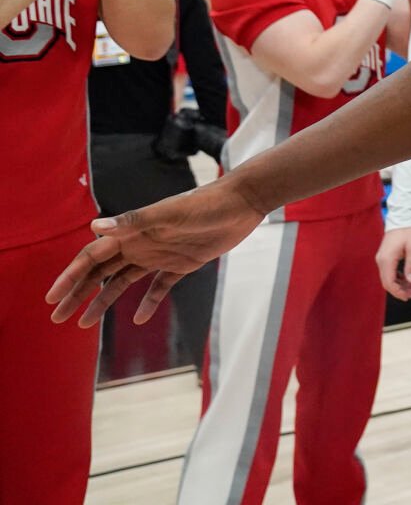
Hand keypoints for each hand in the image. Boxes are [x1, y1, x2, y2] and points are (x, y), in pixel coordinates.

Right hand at [47, 180, 264, 327]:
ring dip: (103, 302)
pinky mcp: (182, 264)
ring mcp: (160, 255)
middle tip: (56, 318)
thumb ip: (133, 221)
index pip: (92, 258)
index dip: (70, 277)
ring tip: (84, 324)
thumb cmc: (205, 204)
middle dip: (77, 294)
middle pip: (100, 273)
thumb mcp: (169, 213)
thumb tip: (94, 226)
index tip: (52, 298)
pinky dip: (148, 303)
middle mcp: (140, 244)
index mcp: (132, 232)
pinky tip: (138, 319)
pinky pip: (159, 287)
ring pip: (123, 282)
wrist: (241, 203)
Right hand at [376, 226, 410, 300]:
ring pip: (388, 278)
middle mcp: (381, 260)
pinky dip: (398, 278)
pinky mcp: (385, 257)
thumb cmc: (409, 231)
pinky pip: (390, 272)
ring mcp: (382, 259)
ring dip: (400, 285)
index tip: (408, 296)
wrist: (403, 218)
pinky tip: (408, 280)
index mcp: (387, 259)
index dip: (398, 292)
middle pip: (387, 282)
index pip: (389, 282)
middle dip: (399, 290)